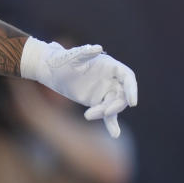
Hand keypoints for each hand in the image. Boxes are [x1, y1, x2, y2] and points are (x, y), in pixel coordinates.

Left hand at [20, 38, 137, 137]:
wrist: (51, 70)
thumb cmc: (62, 59)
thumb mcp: (72, 56)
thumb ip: (85, 52)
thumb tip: (98, 48)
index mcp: (110, 66)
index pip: (128, 77)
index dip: (132, 89)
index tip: (132, 102)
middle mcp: (111, 79)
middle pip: (122, 94)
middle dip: (115, 105)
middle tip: (103, 112)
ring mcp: (105, 91)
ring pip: (113, 105)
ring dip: (106, 113)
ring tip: (89, 115)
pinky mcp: (97, 102)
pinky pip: (107, 114)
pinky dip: (111, 123)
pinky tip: (115, 134)